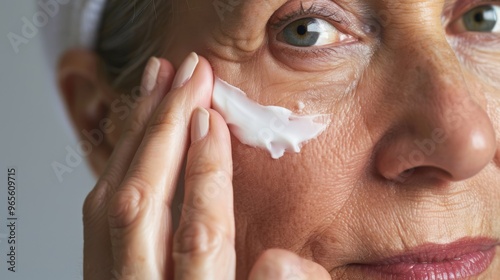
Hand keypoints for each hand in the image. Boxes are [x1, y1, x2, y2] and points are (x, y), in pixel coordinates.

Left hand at [82, 53, 330, 279]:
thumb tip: (281, 262)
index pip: (199, 235)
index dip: (207, 171)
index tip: (213, 119)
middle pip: (142, 206)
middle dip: (166, 131)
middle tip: (188, 78)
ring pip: (111, 202)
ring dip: (137, 133)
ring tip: (159, 83)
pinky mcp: (100, 271)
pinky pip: (100, 207)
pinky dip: (121, 157)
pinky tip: (140, 128)